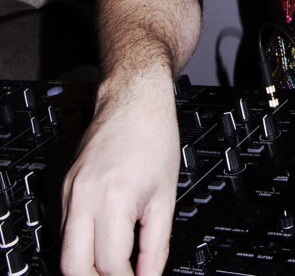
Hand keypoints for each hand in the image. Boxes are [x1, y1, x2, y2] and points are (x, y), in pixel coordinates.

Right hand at [60, 74, 179, 275]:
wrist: (135, 98)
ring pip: (65, 250)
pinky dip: (82, 243)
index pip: (109, 264)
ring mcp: (70, 191)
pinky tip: (104, 240)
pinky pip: (66, 228)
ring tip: (114, 265)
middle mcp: (84, 197)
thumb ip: (157, 244)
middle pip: (73, 267)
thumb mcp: (166, 196)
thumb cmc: (155, 136)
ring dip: (87, 265)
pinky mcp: (66, 186)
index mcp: (113, 198)